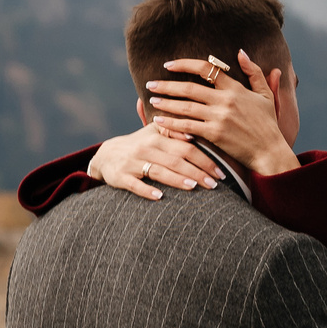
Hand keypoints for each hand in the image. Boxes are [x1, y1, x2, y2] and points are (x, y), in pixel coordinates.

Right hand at [89, 126, 221, 200]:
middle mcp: (145, 147)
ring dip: (177, 179)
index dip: (205, 159)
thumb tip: (195, 133)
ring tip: (194, 187)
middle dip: (197, 172)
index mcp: (157, 136)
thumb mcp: (154, 132)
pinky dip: (147, 191)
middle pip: (176, 159)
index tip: (220, 172)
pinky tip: (160, 197)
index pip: (186, 147)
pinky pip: (135, 185)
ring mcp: (132, 162)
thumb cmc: (140, 145)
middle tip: (214, 184)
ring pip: (158, 171)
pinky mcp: (120, 177)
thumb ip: (174, 130)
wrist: (106, 155)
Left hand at [145, 49, 300, 176]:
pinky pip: (187, 126)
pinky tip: (159, 121)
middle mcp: (225, 100)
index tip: (168, 65)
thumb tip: (240, 52)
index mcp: (235, 88)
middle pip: (189, 88)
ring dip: (166, 102)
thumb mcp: (265, 94)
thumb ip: (254, 72)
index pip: (206, 68)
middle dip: (167, 85)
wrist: (270, 151)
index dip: (185, 64)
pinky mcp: (214, 134)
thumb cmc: (268, 123)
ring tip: (152, 100)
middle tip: (150, 84)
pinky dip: (171, 123)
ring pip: (185, 106)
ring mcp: (219, 117)